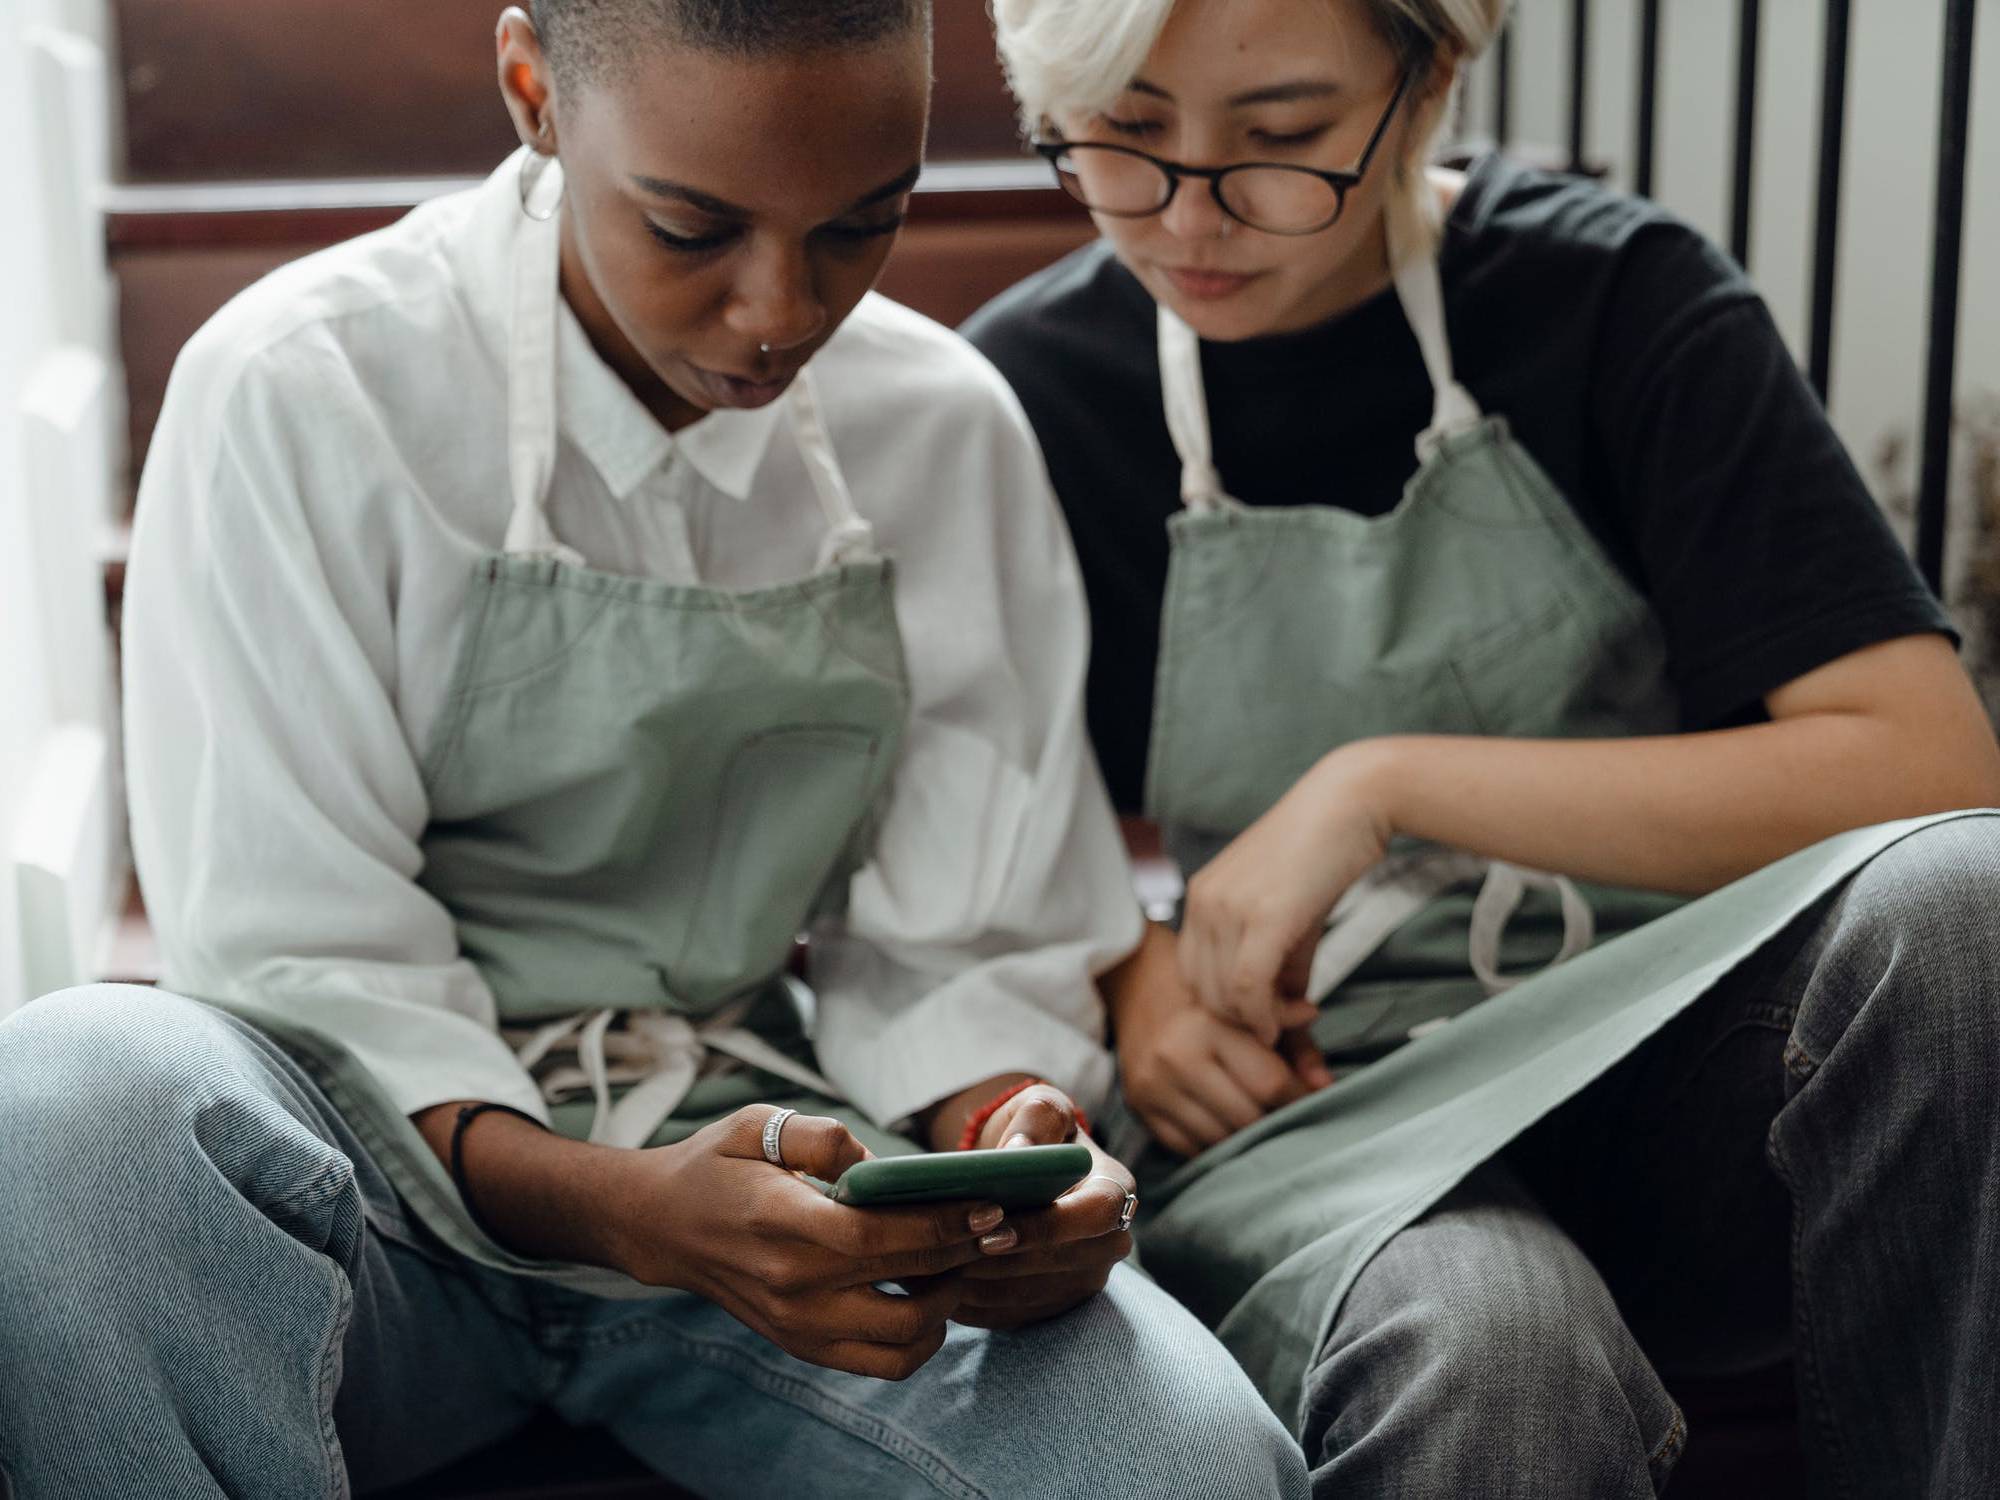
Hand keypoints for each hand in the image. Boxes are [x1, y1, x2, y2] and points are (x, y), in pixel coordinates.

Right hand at [609, 1106, 1002, 1380]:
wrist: (660, 1227)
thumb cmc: (715, 1165)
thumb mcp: (754, 1123)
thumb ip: (820, 1135)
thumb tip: (875, 1162)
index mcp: (784, 1224)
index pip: (883, 1238)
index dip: (946, 1226)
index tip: (991, 1206)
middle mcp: (795, 1285)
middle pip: (908, 1288)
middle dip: (965, 1257)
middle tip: (998, 1227)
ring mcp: (799, 1325)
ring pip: (904, 1341)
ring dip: (946, 1306)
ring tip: (957, 1263)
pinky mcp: (802, 1347)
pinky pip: (880, 1364)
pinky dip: (918, 1342)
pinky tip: (927, 1298)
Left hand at [952, 1084, 1136, 1329]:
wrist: (1030, 1168)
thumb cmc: (1035, 1133)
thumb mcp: (1039, 1107)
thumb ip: (1036, 1118)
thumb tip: (1018, 1153)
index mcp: (1115, 1189)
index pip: (1096, 1216)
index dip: (1047, 1227)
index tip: (993, 1231)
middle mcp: (1111, 1240)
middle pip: (1062, 1264)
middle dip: (1003, 1265)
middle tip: (949, 1258)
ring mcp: (1086, 1276)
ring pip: (1034, 1295)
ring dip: (983, 1288)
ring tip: (933, 1272)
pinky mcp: (1058, 1302)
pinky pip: (1017, 1314)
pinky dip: (978, 1306)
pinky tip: (940, 1288)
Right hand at [1109, 924, 1332, 1157]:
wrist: (1138, 985)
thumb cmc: (1208, 999)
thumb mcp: (1255, 1009)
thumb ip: (1297, 1042)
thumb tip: (1325, 1087)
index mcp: (1210, 1024)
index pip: (1270, 1083)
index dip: (1300, 1098)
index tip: (1312, 1100)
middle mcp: (1177, 1056)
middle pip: (1246, 1117)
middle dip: (1274, 1121)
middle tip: (1287, 1115)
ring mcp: (1154, 1086)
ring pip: (1220, 1139)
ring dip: (1246, 1136)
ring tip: (1258, 1120)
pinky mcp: (1139, 1108)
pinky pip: (1191, 1147)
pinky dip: (1215, 1142)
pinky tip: (1224, 1123)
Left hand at [1181, 745, 1394, 1043]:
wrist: (1350, 802)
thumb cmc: (1324, 853)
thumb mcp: (1290, 915)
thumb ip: (1278, 966)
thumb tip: (1280, 1016)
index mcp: (1199, 897)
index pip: (1192, 975)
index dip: (1229, 1007)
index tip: (1272, 1014)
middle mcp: (1201, 902)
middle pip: (1203, 993)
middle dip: (1246, 1021)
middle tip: (1294, 1019)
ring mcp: (1225, 908)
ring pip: (1225, 997)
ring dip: (1266, 1021)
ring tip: (1306, 1011)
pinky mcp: (1260, 917)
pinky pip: (1249, 988)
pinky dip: (1272, 1015)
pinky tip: (1306, 1010)